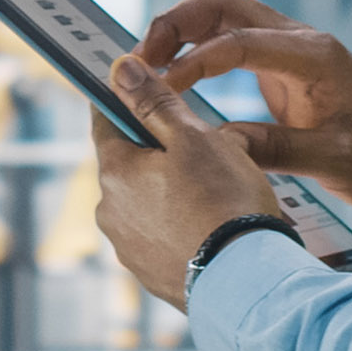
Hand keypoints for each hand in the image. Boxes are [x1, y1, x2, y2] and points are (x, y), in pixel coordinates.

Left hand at [89, 58, 287, 309]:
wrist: (246, 281)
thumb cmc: (224, 201)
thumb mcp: (195, 137)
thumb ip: (154, 101)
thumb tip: (119, 69)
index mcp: (114, 173)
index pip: (105, 119)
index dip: (126, 99)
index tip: (143, 87)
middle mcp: (110, 213)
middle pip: (131, 163)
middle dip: (162, 150)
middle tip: (206, 147)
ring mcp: (128, 249)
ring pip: (148, 201)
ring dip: (173, 189)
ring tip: (219, 192)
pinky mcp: (151, 275)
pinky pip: (163, 236)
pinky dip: (182, 224)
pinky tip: (215, 224)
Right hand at [135, 0, 351, 228]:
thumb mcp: (331, 162)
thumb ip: (272, 150)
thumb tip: (211, 144)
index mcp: (315, 56)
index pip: (237, 42)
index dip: (192, 62)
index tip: (160, 89)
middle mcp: (301, 41)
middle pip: (222, 5)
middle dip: (175, 24)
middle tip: (139, 62)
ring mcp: (293, 50)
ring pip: (224, 17)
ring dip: (182, 33)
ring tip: (148, 69)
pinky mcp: (286, 67)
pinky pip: (233, 43)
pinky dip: (198, 50)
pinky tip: (175, 79)